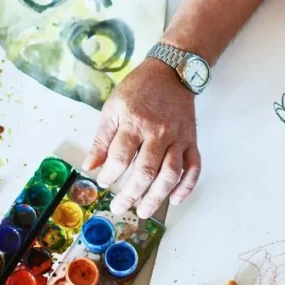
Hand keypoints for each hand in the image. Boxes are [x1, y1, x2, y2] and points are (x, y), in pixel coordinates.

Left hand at [84, 58, 200, 217]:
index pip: (121, 157)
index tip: (103, 182)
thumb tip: (90, 166)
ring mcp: (178, 138)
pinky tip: (174, 199)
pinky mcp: (191, 140)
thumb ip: (102, 139)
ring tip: (143, 211)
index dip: (110, 174)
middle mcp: (158, 132)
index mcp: (135, 123)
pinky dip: (186, 186)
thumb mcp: (113, 108)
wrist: (171, 73)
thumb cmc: (138, 90)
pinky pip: (193, 167)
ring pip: (170, 174)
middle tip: (119, 207)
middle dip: (131, 194)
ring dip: (157, 196)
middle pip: (146, 171)